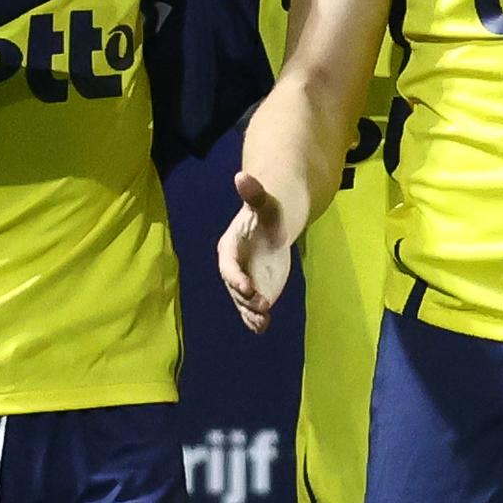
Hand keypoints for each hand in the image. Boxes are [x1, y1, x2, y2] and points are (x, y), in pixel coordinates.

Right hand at [216, 171, 294, 332]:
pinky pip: (251, 309)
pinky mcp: (254, 292)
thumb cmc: (267, 212)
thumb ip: (254, 194)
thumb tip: (242, 175)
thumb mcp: (264, 204)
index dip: (235, 278)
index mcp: (229, 248)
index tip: (247, 288)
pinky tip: (262, 327)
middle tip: (264, 304)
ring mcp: (243, 282)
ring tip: (263, 319)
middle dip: (246, 298)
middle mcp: (233, 268)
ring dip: (251, 313)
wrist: (274, 226)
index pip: (228, 266)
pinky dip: (255, 320)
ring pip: (242, 303)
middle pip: (235, 288)